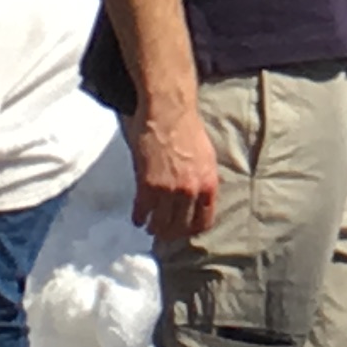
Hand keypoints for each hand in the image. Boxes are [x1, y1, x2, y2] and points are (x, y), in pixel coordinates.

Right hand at [128, 100, 220, 244]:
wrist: (169, 113)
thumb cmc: (189, 132)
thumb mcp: (207, 158)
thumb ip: (203, 182)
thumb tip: (199, 201)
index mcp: (208, 184)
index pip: (204, 221)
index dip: (192, 230)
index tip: (184, 231)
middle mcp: (190, 190)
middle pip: (180, 227)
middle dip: (171, 232)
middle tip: (164, 233)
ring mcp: (168, 189)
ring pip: (160, 223)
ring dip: (154, 228)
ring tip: (151, 227)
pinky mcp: (147, 184)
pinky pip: (142, 211)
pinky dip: (139, 217)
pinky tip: (138, 218)